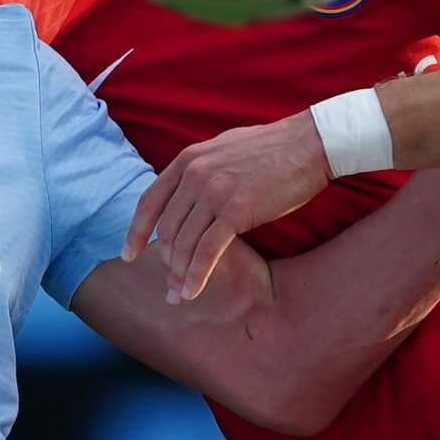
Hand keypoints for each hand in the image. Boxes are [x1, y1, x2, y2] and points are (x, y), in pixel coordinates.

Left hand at [124, 112, 332, 303]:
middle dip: (164, 263)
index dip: (136, 231)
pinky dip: (197, 275)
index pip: (150, 201)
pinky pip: (207, 250)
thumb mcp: (224, 150)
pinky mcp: (236, 210)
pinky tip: (193, 291)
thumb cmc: (273, 149)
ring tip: (179, 296)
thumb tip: (185, 191)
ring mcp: (214, 191)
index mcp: (188, 160)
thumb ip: (200, 169)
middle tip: (167, 286)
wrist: (310, 144)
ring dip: (179, 274)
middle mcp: (195, 174)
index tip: (129, 254)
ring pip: (184, 242)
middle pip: (167, 229)